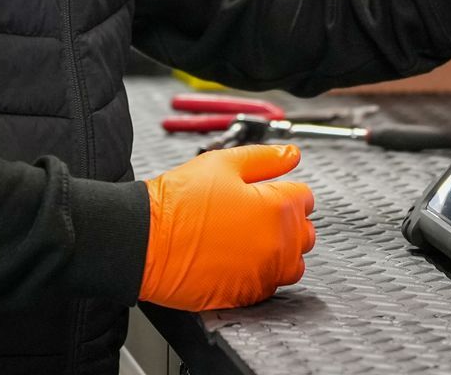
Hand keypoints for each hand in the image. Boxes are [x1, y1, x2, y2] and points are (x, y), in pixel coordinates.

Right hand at [139, 144, 316, 310]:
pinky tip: (236, 259)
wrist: (144, 241)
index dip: (286, 190)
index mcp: (277, 209)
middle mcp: (278, 245)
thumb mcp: (222, 164)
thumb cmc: (178, 203)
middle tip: (256, 213)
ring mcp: (263, 274)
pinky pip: (269, 285)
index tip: (269, 191)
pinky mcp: (246, 296)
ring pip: (292, 263)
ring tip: (248, 238)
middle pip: (304, 233)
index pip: (305, 198)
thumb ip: (265, 159)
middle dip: (287, 221)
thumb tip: (291, 155)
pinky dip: (260, 273)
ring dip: (279, 250)